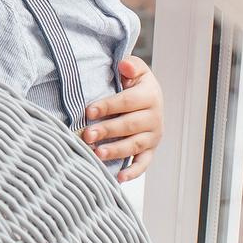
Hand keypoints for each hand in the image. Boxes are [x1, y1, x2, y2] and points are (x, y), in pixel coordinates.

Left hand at [83, 55, 163, 182]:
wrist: (150, 99)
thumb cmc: (135, 84)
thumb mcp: (136, 70)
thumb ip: (131, 66)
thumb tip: (124, 64)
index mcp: (150, 96)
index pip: (127, 102)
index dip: (108, 106)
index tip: (89, 111)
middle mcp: (154, 118)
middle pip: (129, 125)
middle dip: (107, 131)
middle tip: (87, 135)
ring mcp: (153, 136)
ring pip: (134, 145)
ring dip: (116, 151)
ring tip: (97, 154)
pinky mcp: (150, 151)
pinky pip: (143, 164)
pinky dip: (133, 172)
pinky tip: (119, 178)